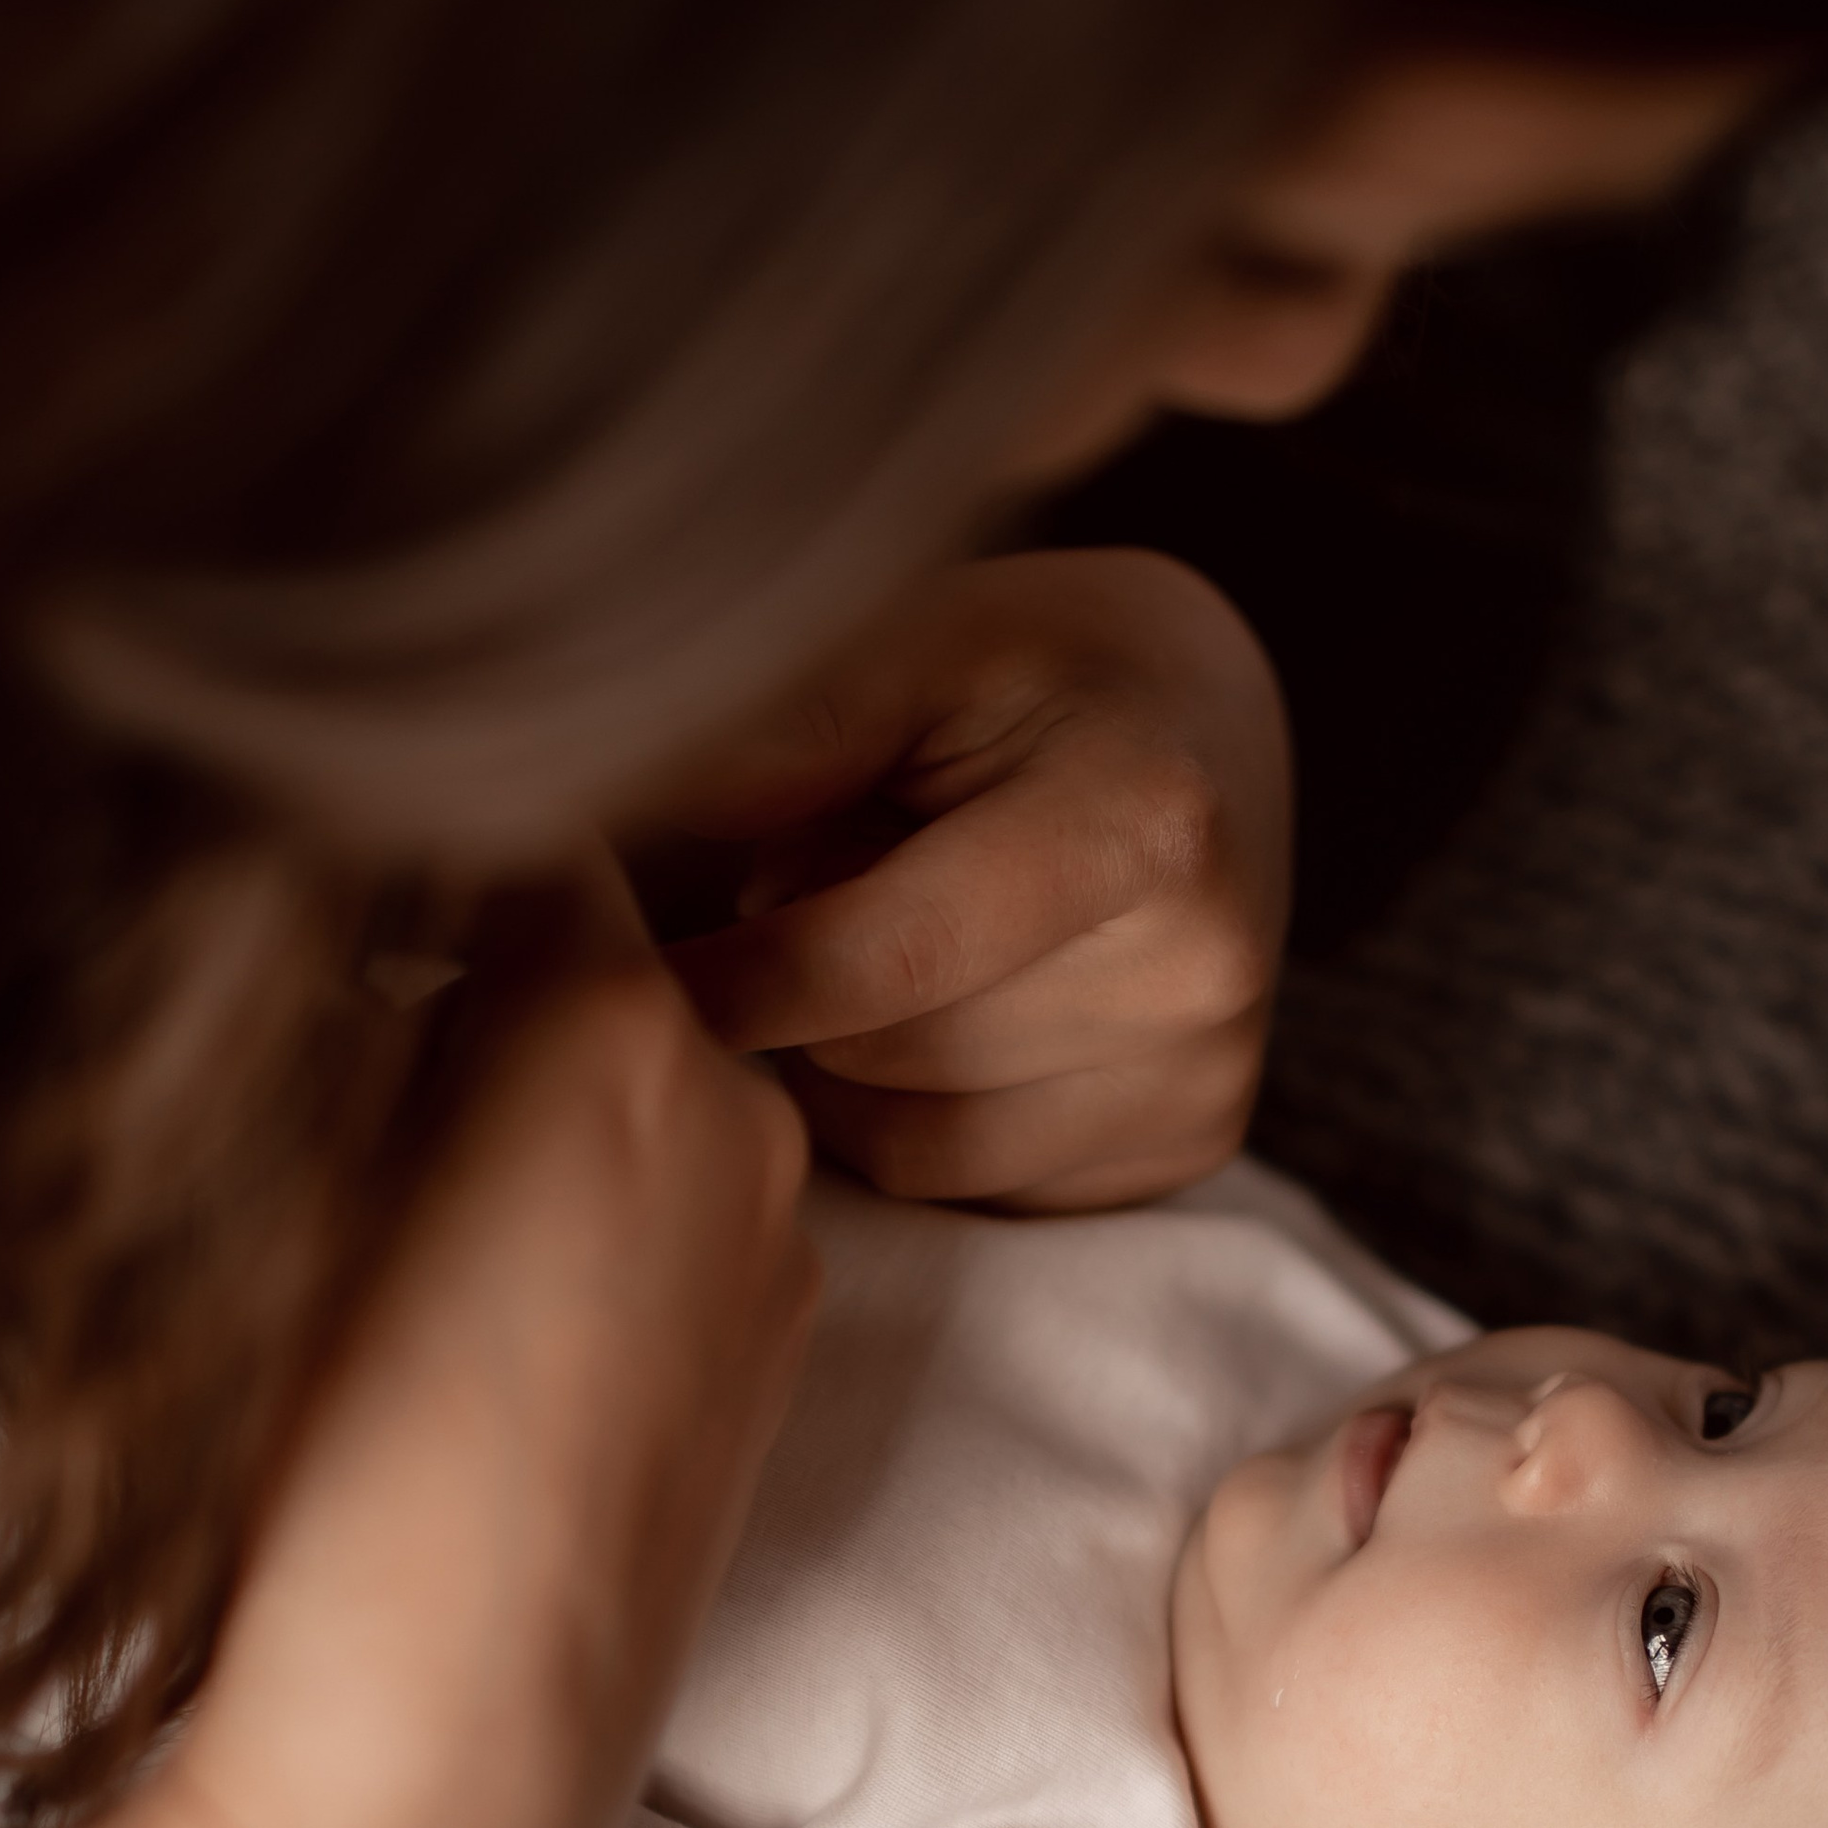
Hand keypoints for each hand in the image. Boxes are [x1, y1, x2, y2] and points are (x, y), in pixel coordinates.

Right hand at [176, 860, 816, 1827]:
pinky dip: (602, 1214)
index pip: (530, 825)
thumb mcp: (300, 1175)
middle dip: (490, 981)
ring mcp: (781, 1224)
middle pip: (603, 959)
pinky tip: (499, 1313)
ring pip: (651, 1090)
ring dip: (547, 1103)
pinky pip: (687, 1208)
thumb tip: (397, 957)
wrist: (459, 1734)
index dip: (431, 838)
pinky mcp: (786, 1337)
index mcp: (607, 1016)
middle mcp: (735, 1097)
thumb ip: (373, 1015)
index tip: (364, 876)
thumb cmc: (331, 1453)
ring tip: (422, 1214)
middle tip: (371, 1053)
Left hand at [665, 549, 1290, 1209]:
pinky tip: (935, 1013)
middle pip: (890, 1057)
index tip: (628, 972)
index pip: (891, 956)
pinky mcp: (1188, 1152)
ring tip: (877, 942)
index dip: (739, 977)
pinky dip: (906, 1119)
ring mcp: (1206, 1076)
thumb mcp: (922, 639)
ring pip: (915, 1146)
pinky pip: (970, 1188)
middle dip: (798, 990)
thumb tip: (620, 804)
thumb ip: (791, 730)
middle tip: (812, 879)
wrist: (1206, 724)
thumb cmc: (1038, 669)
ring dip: (838, 1066)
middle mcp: (1201, 970)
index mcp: (1144, 823)